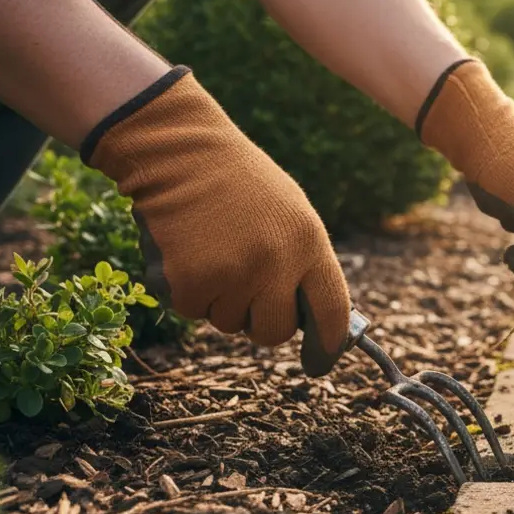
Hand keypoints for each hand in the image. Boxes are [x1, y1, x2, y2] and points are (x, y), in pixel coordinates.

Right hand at [82, 67, 350, 373]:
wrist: (180, 153)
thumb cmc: (240, 184)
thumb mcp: (292, 215)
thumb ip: (305, 264)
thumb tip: (314, 322)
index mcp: (310, 243)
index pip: (333, 311)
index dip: (329, 343)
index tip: (322, 360)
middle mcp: (277, 264)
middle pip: (275, 331)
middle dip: (260, 321)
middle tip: (246, 288)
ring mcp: (234, 274)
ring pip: (229, 323)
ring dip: (220, 299)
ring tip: (214, 250)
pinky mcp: (191, 282)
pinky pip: (194, 312)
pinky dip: (188, 291)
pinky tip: (188, 252)